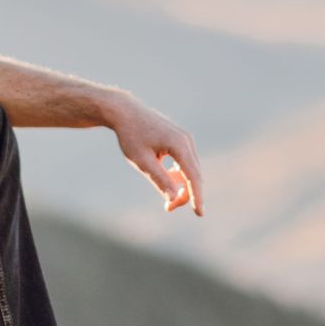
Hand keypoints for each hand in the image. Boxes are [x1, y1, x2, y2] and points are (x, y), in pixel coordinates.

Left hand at [109, 95, 204, 215]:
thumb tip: (174, 198)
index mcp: (179, 144)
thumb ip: (160, 180)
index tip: (199, 213)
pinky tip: (167, 178)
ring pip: (190, 169)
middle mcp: (186, 140)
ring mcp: (185, 139)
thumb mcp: (142, 161)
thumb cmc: (131, 136)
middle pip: (193, 174)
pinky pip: (185, 162)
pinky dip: (178, 174)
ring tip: (165, 197)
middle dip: (184, 194)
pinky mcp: (180, 139)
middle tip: (168, 208)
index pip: (193, 176)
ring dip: (181, 185)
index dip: (196, 196)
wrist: (125, 112)